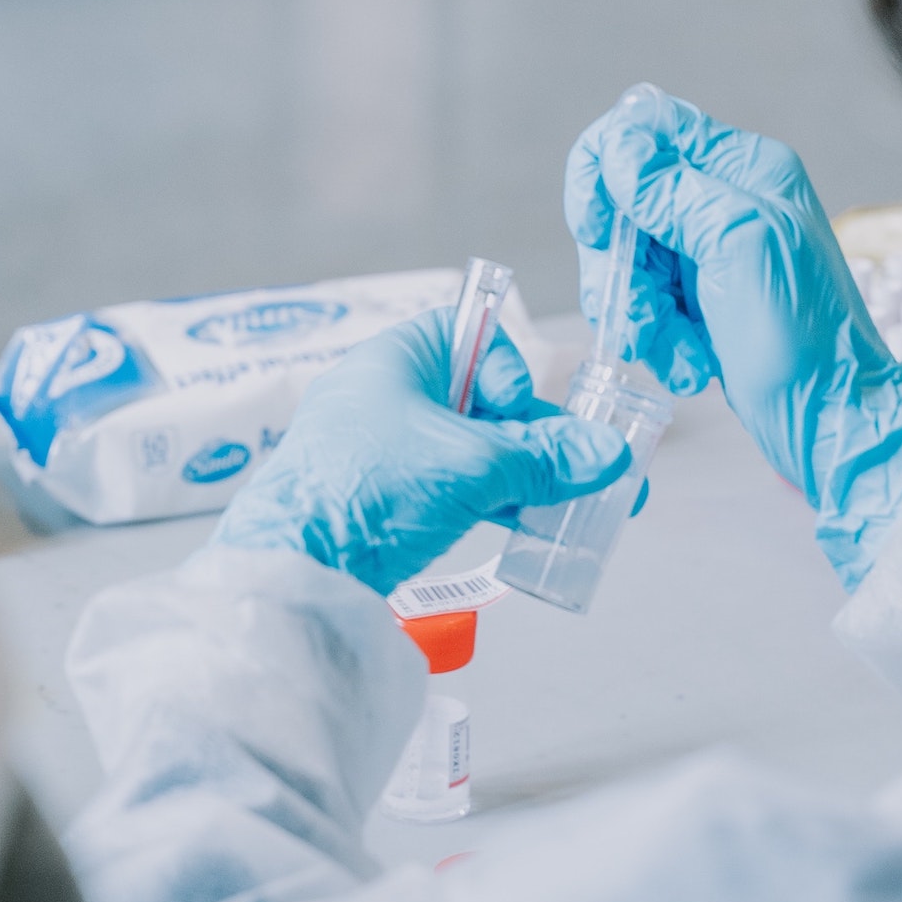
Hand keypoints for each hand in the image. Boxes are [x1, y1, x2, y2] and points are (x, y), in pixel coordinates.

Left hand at [213, 311, 631, 596]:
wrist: (295, 567)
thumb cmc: (370, 488)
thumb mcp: (473, 466)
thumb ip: (545, 459)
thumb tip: (607, 455)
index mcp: (395, 360)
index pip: (469, 333)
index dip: (508, 365)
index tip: (520, 406)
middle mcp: (386, 397)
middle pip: (482, 401)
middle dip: (539, 436)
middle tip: (591, 466)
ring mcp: (381, 452)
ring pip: (471, 452)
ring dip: (526, 476)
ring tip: (585, 504)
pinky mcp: (382, 502)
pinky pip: (451, 490)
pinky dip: (493, 503)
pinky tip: (535, 528)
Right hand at [565, 85, 901, 586]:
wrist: (832, 422)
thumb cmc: (804, 341)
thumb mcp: (738, 246)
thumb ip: (675, 191)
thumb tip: (619, 148)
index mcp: (744, 168)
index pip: (645, 128)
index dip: (605, 173)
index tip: (599, 229)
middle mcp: (727, 200)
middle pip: (624, 202)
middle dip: (620, 265)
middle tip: (638, 314)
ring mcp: (714, 251)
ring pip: (629, 258)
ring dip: (639, 312)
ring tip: (673, 352)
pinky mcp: (704, 300)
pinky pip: (647, 301)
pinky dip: (657, 337)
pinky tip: (689, 364)